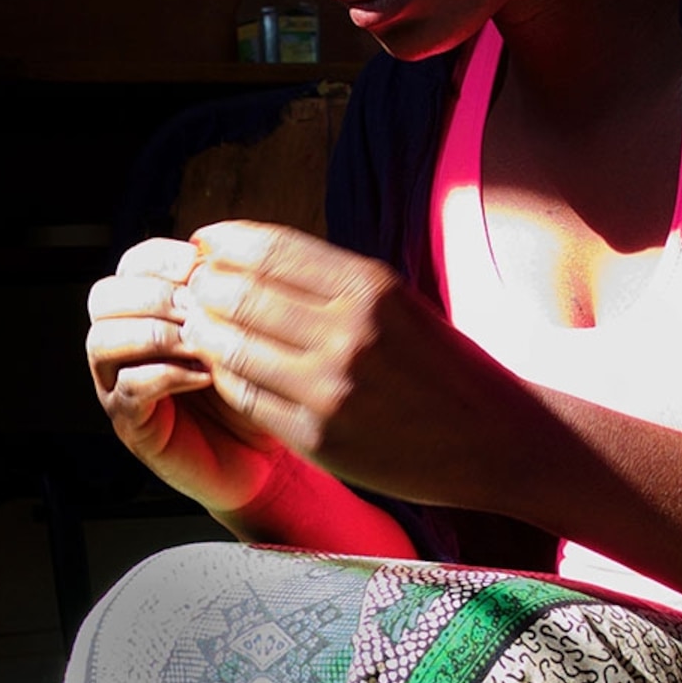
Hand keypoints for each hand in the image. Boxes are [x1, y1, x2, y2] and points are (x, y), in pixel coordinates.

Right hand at [86, 236, 289, 513]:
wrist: (263, 456)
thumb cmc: (253, 386)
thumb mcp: (243, 329)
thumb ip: (225, 292)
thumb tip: (216, 250)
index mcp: (148, 311)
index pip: (131, 265)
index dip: (161, 258)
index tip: (199, 263)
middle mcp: (124, 344)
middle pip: (103, 298)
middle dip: (151, 295)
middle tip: (195, 306)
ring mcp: (119, 385)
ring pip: (103, 341)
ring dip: (155, 333)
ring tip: (200, 342)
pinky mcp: (132, 424)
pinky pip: (129, 389)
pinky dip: (167, 375)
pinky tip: (205, 375)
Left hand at [173, 222, 526, 505]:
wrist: (492, 441)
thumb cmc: (439, 365)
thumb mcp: (396, 302)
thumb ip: (329, 281)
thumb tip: (247, 253)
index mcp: (371, 287)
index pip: (269, 250)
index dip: (223, 241)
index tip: (203, 242)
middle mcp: (350, 334)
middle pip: (241, 295)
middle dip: (203, 286)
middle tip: (188, 286)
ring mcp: (332, 390)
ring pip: (233, 348)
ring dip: (203, 332)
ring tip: (195, 323)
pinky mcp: (320, 438)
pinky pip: (247, 397)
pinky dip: (223, 377)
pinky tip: (219, 367)